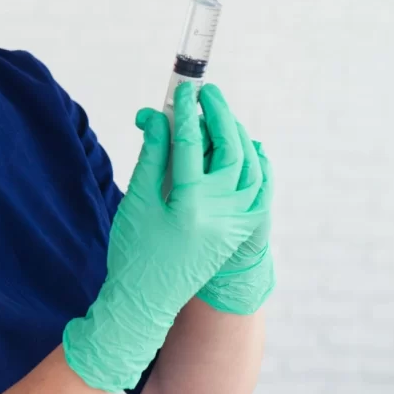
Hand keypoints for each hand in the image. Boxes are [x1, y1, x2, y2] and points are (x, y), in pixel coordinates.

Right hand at [62, 81, 269, 392]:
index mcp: (190, 205)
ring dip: (237, 135)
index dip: (184, 113)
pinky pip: (259, 189)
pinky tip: (247, 147)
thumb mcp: (138, 201)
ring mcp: (236, 223)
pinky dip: (256, 164)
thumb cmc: (134, 251)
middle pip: (229, 149)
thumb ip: (152, 157)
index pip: (189, 144)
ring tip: (220, 115)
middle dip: (219, 116)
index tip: (182, 91)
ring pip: (249, 166)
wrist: (147, 301)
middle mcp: (220, 213)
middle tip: (207, 93)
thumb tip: (159, 117)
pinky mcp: (242, 230)